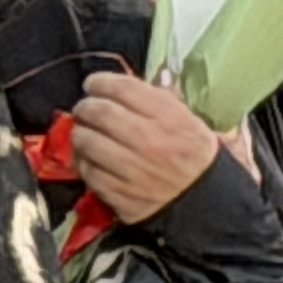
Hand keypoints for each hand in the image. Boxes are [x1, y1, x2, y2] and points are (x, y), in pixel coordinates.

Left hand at [68, 70, 224, 221]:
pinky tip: (89, 160)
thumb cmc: (194, 156)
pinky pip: (89, 173)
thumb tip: (128, 85)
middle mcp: (149, 140)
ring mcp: (133, 170)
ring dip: (80, 134)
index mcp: (169, 117)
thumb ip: (161, 99)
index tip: (93, 84)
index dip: (101, 82)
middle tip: (84, 109)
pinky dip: (84, 163)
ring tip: (83, 134)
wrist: (203, 201)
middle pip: (100, 112)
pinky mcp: (121, 196)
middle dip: (85, 107)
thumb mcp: (189, 120)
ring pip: (88, 142)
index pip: (123, 88)